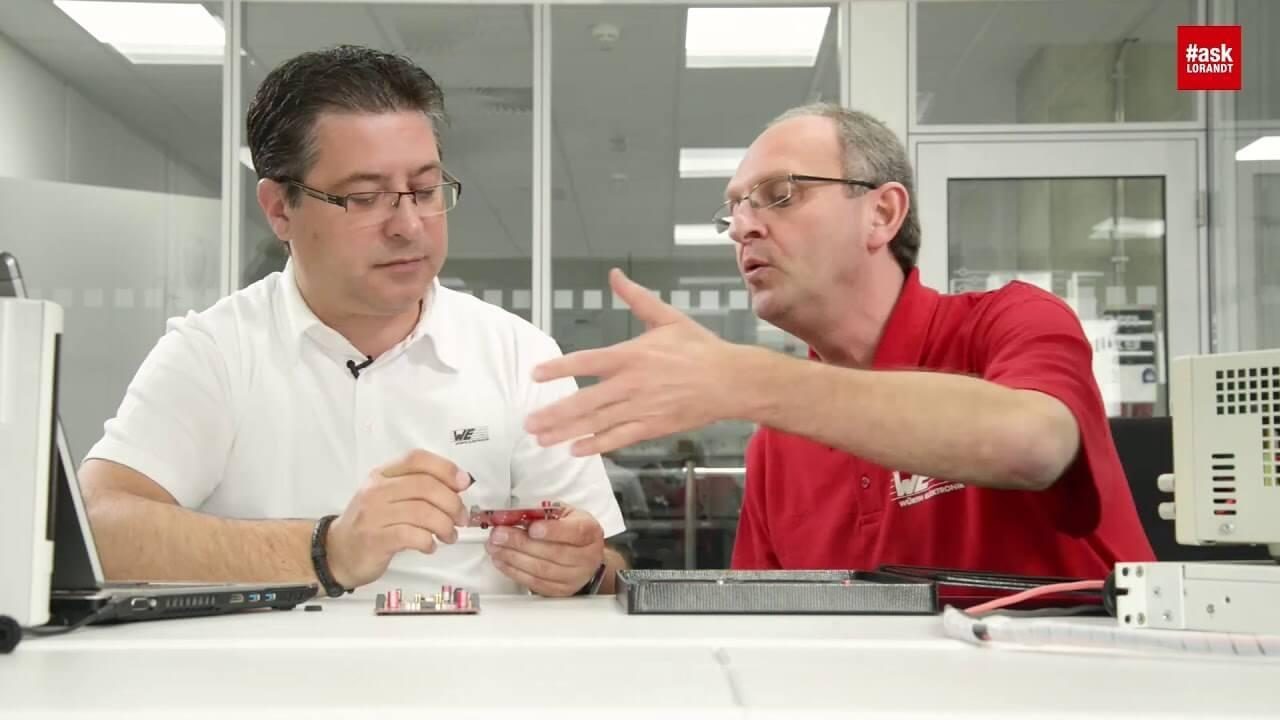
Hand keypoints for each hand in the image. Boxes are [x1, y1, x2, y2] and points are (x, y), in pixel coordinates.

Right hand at [327, 449, 470, 588]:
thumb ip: (418, 487)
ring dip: (445, 525)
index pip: (417, 459)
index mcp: (383, 475)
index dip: (446, 468)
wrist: (337, 552)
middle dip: (452, 503)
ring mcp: (373, 514)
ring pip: (423, 512)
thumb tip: (458, 485)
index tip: (463, 482)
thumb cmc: (369, 524)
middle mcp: (376, 490)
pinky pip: (412, 535)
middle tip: (461, 518)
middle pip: (426, 486)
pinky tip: (430, 545)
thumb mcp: (389, 496)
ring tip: (449, 535)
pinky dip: (428, 541)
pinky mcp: (375, 539)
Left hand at [485, 505, 603, 596]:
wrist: (584, 554)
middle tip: (499, 535)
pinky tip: (502, 561)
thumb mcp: (563, 513)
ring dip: (513, 558)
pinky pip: (534, 583)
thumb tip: (511, 515)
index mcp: (589, 532)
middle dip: (520, 543)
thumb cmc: (571, 530)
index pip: (574, 532)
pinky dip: (514, 571)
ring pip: (541, 570)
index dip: (552, 531)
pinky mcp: (560, 591)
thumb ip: (541, 512)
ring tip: (495, 547)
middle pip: (552, 553)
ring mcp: (574, 577)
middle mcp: (586, 557)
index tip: (531, 528)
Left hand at [525, 268, 744, 455]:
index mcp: (632, 355)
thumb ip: (637, 298)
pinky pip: (619, 438)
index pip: (588, 361)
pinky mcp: (652, 427)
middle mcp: (632, 384)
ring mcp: (641, 408)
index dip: (560, 368)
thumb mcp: (668, 317)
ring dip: (567, 431)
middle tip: (529, 422)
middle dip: (555, 413)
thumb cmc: (700, 348)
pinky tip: (575, 450)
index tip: (536, 374)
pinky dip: (597, 445)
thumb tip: (614, 275)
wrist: (731, 381)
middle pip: (586, 401)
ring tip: (541, 439)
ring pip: (597, 423)